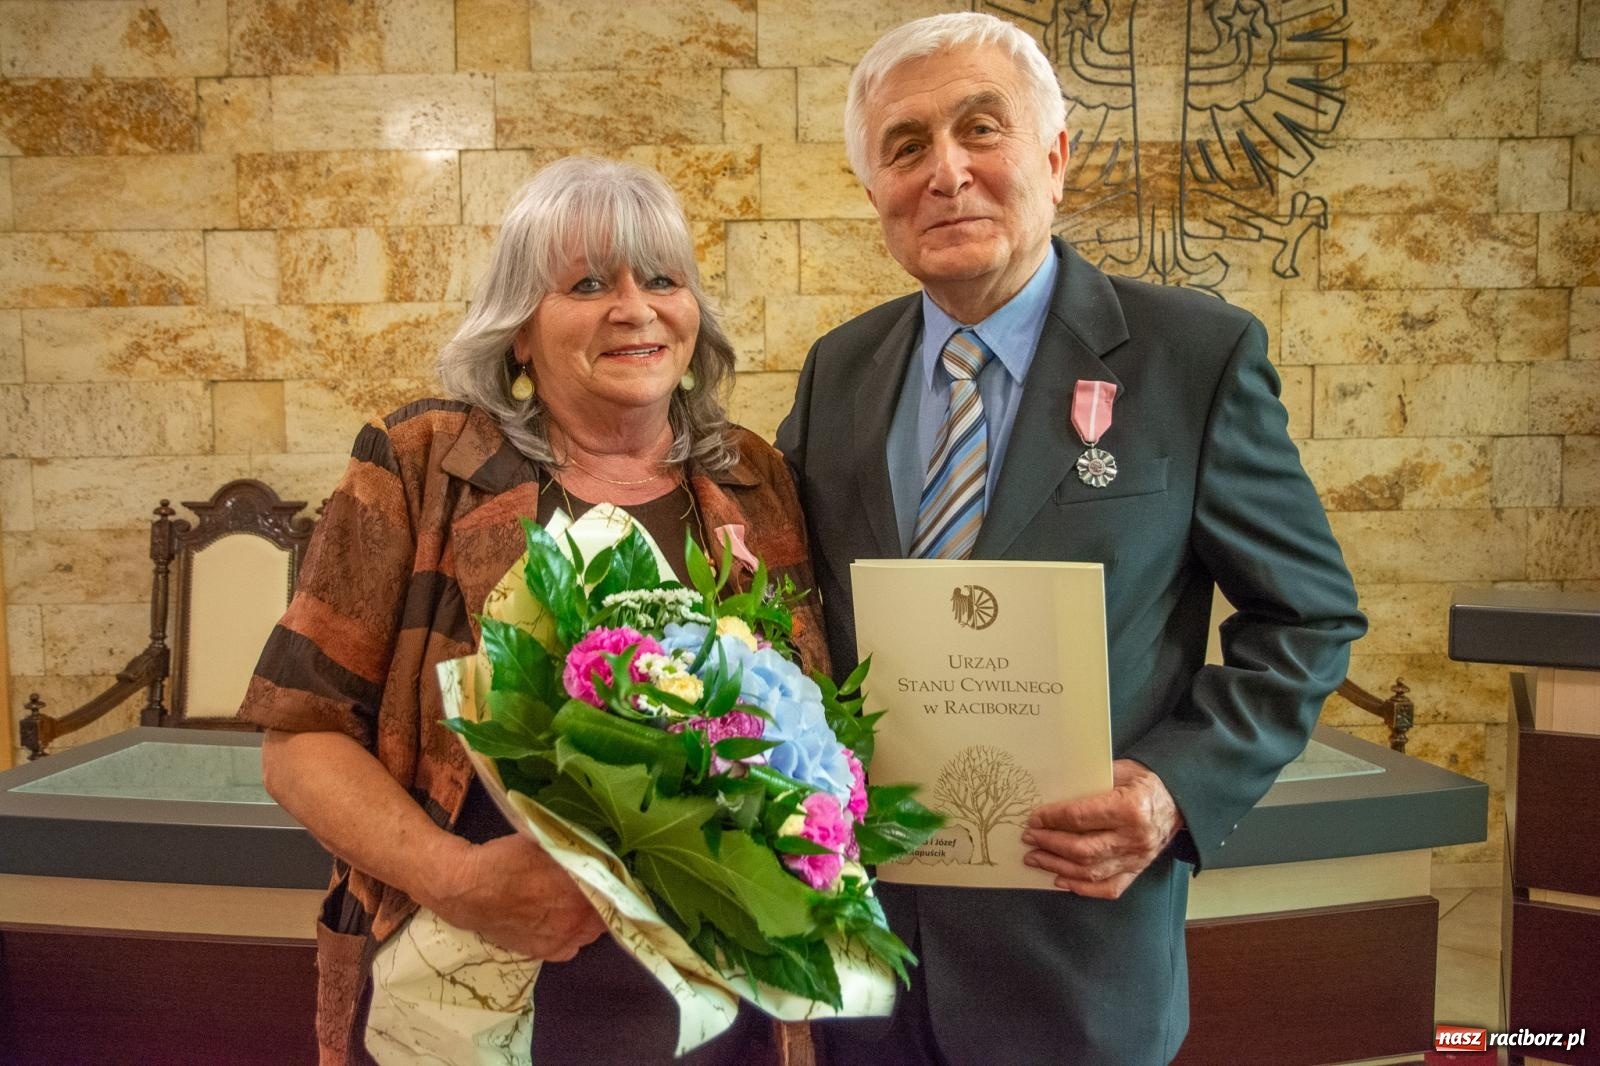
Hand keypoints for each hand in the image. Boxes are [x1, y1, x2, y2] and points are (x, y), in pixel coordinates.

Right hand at [420, 834, 605, 960]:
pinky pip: (571, 945)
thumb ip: (575, 853)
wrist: (466, 891)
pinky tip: (563, 920)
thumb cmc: (505, 861)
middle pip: (606, 912)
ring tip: (580, 903)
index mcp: (578, 891)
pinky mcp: (545, 952)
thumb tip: (599, 854)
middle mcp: (574, 921)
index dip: (616, 882)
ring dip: (590, 917)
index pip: (614, 891)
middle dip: (604, 899)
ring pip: (590, 930)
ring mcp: (560, 940)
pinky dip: (572, 933)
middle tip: (596, 886)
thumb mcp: (544, 846)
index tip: (615, 874)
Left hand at [1020, 759, 1182, 899]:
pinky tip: (1061, 880)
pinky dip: (1082, 888)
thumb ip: (1090, 782)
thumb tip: (1052, 792)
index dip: (1052, 819)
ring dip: (1057, 866)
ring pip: (1090, 871)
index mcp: (1130, 808)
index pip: (1081, 818)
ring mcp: (1137, 858)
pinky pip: (1108, 888)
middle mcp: (1134, 838)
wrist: (1178, 801)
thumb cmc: (1144, 782)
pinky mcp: (1137, 871)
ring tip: (1036, 858)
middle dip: (1050, 844)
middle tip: (1029, 838)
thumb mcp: (1120, 770)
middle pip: (1082, 849)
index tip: (1034, 818)